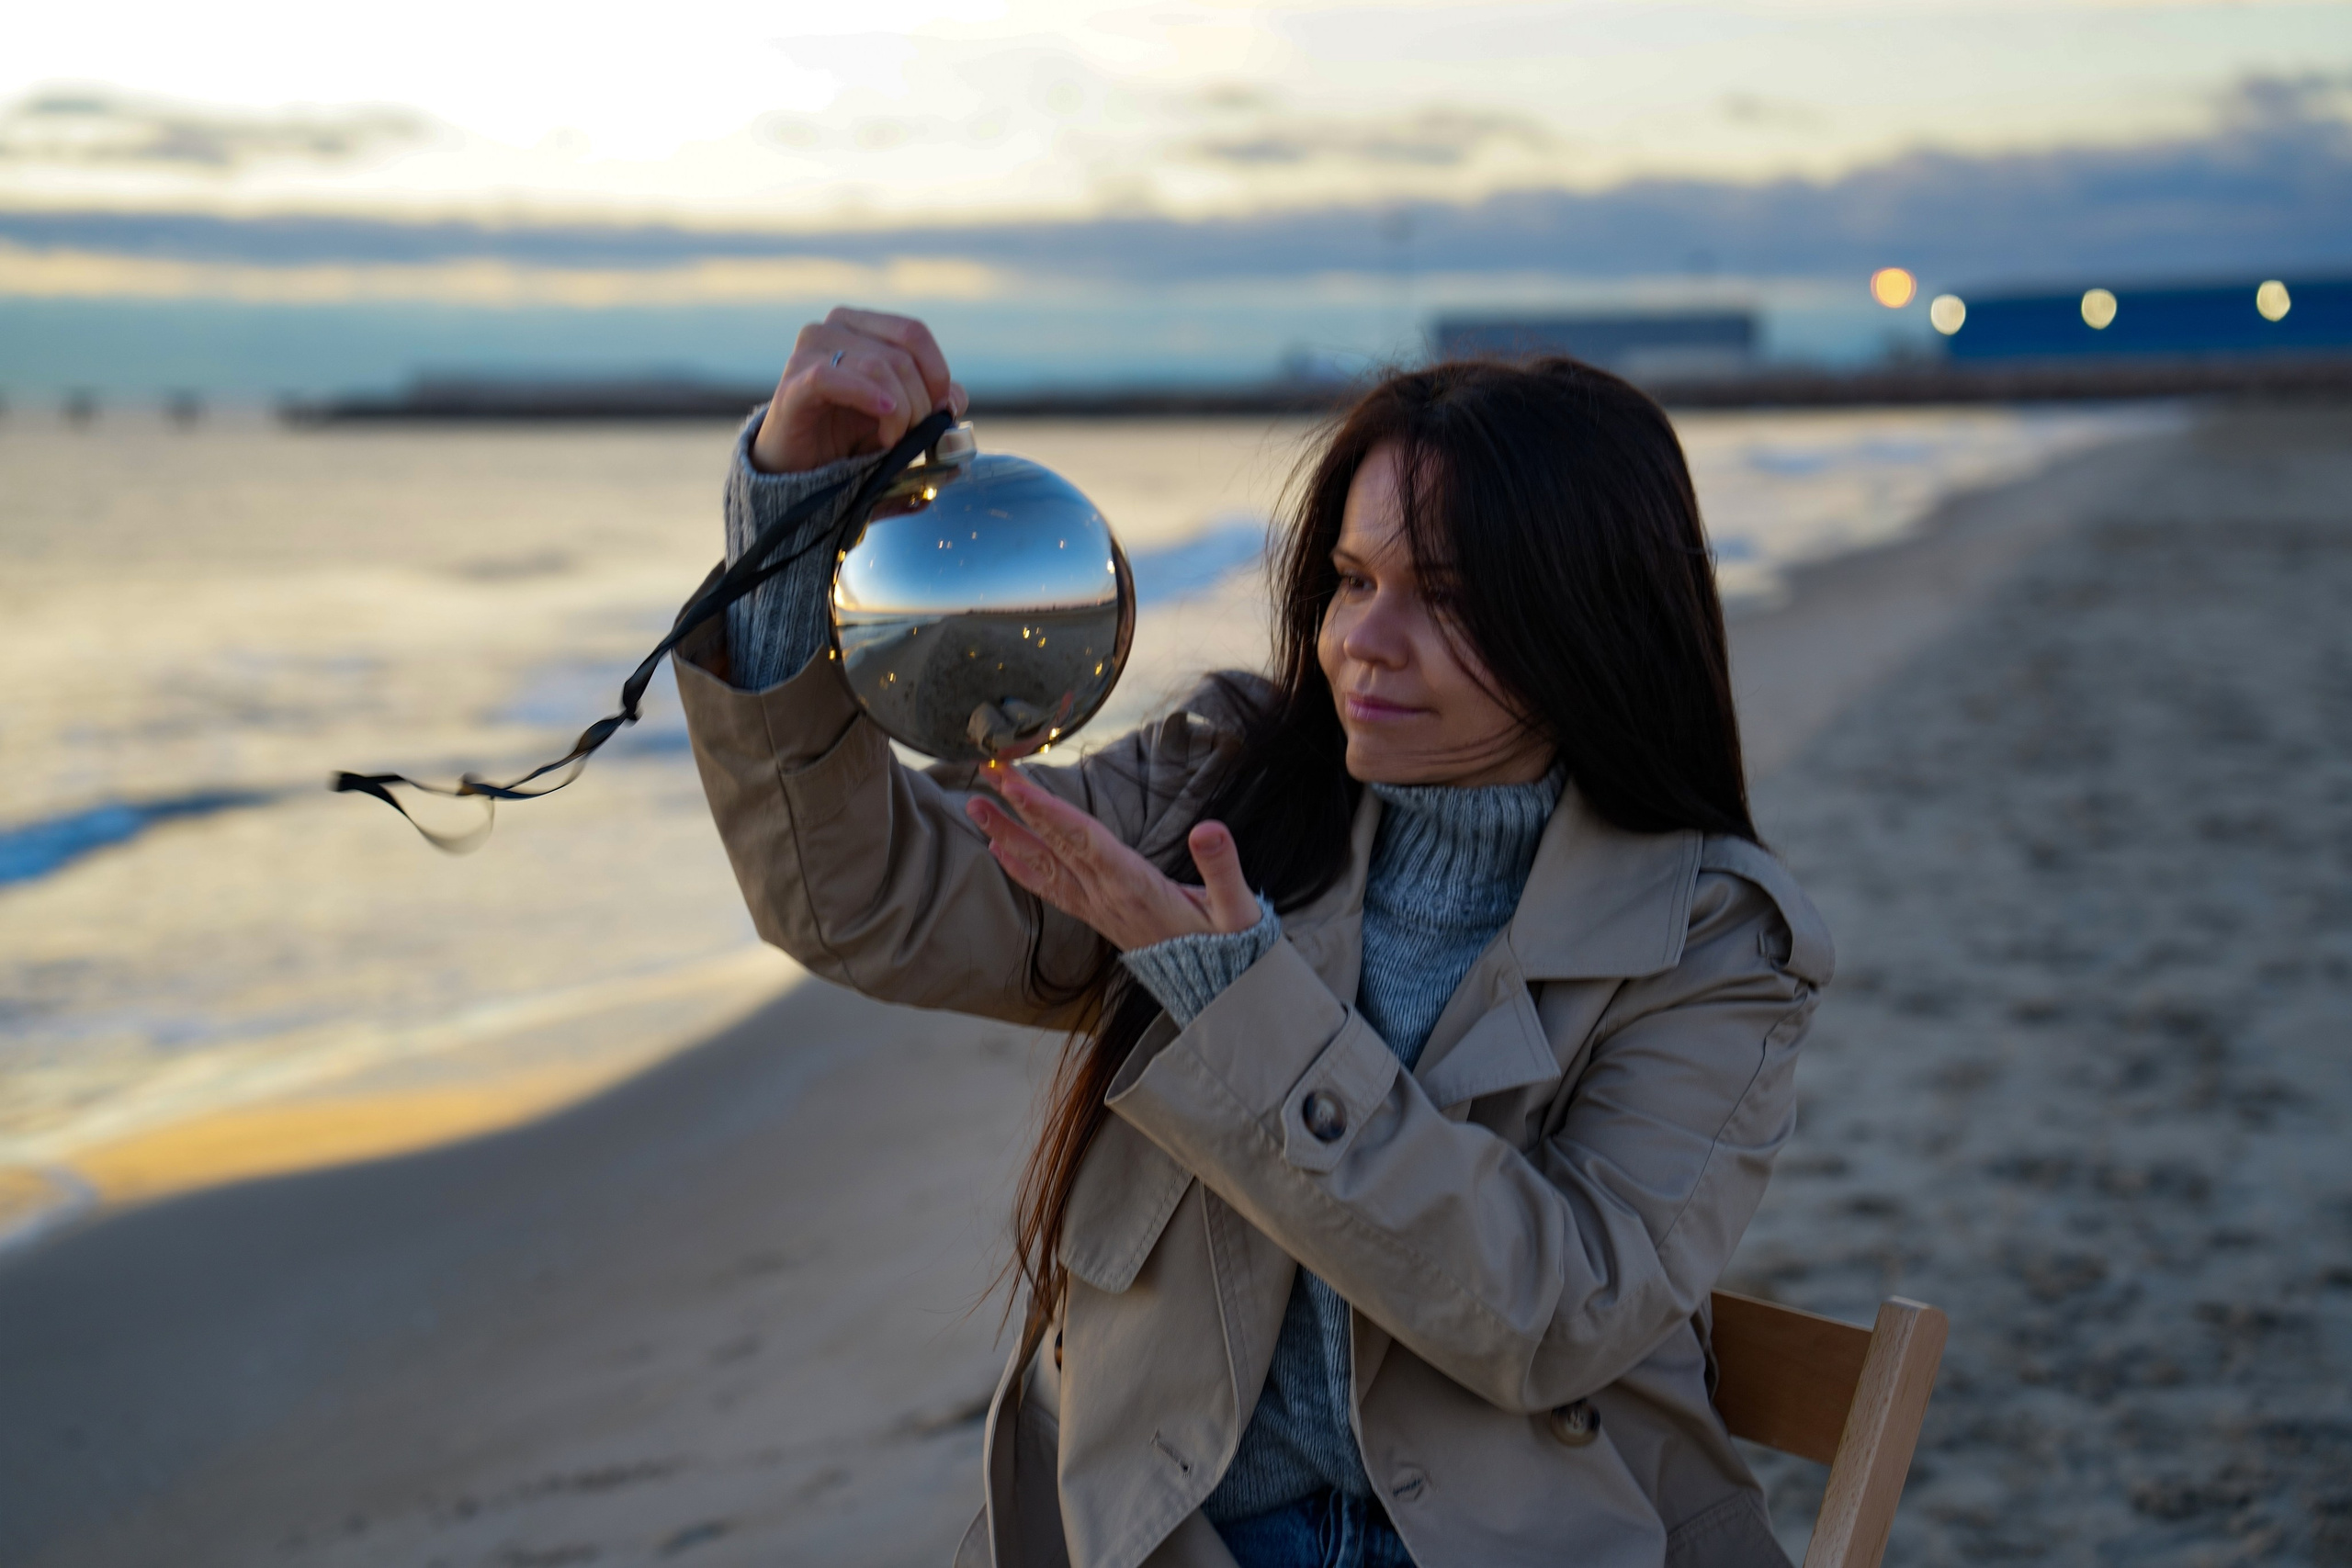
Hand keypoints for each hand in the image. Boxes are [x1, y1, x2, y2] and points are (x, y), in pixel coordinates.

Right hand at [750, 307, 969, 473]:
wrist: (801, 471)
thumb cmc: (851, 437)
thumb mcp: (904, 417)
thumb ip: (934, 402)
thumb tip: (955, 398)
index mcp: (861, 325)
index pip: (914, 333)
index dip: (936, 374)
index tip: (939, 412)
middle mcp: (832, 328)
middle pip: (900, 355)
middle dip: (919, 403)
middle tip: (913, 437)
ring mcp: (808, 351)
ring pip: (877, 367)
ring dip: (898, 413)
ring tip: (891, 441)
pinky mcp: (792, 384)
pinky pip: (832, 378)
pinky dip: (866, 398)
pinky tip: (883, 425)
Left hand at [964, 763, 1260, 950]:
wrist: (1217, 990)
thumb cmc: (1228, 944)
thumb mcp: (1236, 907)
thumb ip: (1222, 867)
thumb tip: (1209, 830)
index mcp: (1134, 886)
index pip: (1082, 840)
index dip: (1047, 810)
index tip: (1015, 785)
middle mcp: (1107, 896)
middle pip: (1054, 846)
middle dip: (1018, 809)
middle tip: (986, 774)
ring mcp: (1098, 908)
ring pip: (1045, 866)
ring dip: (1009, 834)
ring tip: (976, 806)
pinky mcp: (1098, 915)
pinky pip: (1052, 889)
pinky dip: (1023, 868)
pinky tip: (1000, 850)